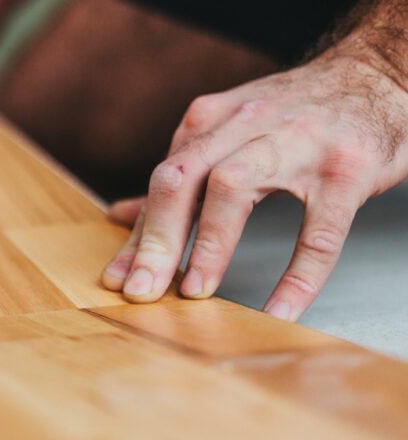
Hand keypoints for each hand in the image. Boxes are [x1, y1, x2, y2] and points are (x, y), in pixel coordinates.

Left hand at [101, 52, 407, 319]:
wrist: (378, 74)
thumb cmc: (296, 113)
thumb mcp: (229, 130)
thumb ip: (180, 176)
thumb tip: (119, 216)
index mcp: (212, 121)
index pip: (164, 182)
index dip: (138, 236)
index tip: (117, 280)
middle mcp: (247, 125)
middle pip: (184, 179)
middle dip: (158, 238)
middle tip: (142, 290)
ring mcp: (298, 144)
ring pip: (236, 189)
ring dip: (209, 244)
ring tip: (195, 292)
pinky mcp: (347, 170)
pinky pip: (318, 231)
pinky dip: (298, 275)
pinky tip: (280, 310)